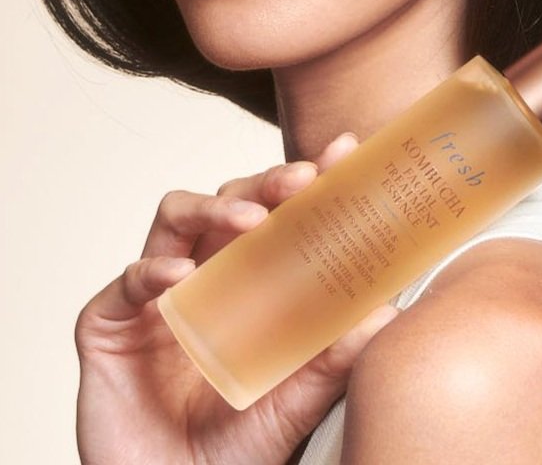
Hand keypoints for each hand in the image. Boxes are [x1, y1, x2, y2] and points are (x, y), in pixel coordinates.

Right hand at [75, 133, 397, 464]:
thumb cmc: (233, 449)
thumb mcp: (294, 402)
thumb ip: (332, 358)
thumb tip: (387, 311)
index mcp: (250, 282)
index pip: (280, 215)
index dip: (309, 182)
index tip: (344, 153)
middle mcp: (204, 275)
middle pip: (231, 201)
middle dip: (266, 182)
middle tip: (302, 180)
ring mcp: (156, 295)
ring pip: (177, 216)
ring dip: (213, 206)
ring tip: (249, 219)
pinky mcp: (109, 323)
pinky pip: (129, 280)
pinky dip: (153, 270)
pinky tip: (180, 277)